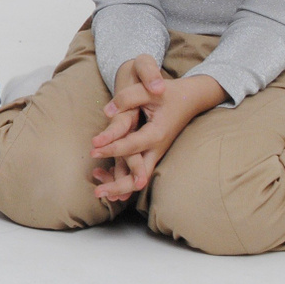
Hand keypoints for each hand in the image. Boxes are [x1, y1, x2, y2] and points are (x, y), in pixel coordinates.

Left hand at [90, 59, 224, 199]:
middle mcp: (157, 148)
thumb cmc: (169, 93)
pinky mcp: (152, 153)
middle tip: (96, 192)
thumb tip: (107, 112)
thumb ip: (127, 97)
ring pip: (138, 179)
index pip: (131, 146)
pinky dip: (123, 176)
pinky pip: (138, 171)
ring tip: (98, 190)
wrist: (191, 99)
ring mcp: (155, 153)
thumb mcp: (149, 90)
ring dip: (119, 186)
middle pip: (139, 177)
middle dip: (118, 186)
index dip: (111, 147)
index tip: (93, 148)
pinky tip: (103, 175)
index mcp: (156, 134)